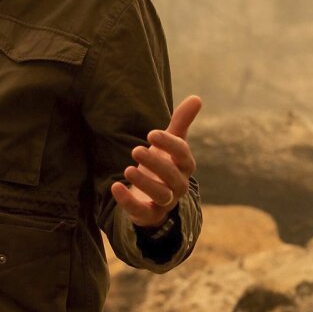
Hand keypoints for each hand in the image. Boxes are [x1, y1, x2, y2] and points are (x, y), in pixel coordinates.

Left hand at [112, 95, 201, 227]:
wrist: (153, 197)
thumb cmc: (164, 165)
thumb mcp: (171, 144)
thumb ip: (181, 123)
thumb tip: (197, 97)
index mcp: (183, 167)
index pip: (183, 155)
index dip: (170, 144)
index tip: (151, 133)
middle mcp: (178, 185)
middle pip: (173, 177)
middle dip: (156, 163)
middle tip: (136, 149)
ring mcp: (164, 201)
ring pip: (161, 195)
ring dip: (145, 183)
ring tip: (128, 169)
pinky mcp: (148, 214)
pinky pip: (142, 211)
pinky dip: (128, 201)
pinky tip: (115, 187)